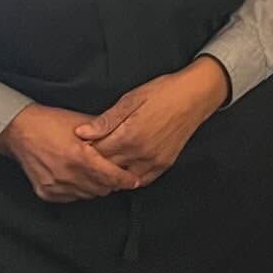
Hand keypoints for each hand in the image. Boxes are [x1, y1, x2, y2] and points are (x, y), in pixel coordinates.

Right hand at [0, 103, 142, 203]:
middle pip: (101, 188)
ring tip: (99, 175)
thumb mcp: (82, 123)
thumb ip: (104, 134)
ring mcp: (55, 186)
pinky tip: (80, 179)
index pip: (110, 177)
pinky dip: (79, 190)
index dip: (125, 180)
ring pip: (87, 195)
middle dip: (112, 183)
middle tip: (117, 175)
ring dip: (96, 187)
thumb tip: (124, 141)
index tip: (134, 180)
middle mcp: (67, 175)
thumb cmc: (52, 122)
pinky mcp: (46, 192)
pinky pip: (70, 197)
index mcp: (79, 157)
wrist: (20, 130)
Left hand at [73, 58, 228, 184]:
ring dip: (111, 173)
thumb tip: (81, 133)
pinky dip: (128, 178)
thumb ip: (106, 120)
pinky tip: (122, 169)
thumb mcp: (132, 98)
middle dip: (94, 164)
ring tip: (103, 164)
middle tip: (85, 158)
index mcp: (129, 135)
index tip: (76, 147)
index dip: (83, 151)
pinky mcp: (164, 165)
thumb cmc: (163, 92)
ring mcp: (153, 161)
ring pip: (122, 178)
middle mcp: (140, 153)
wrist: (195, 96)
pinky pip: (141, 181)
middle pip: (107, 168)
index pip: (96, 153)